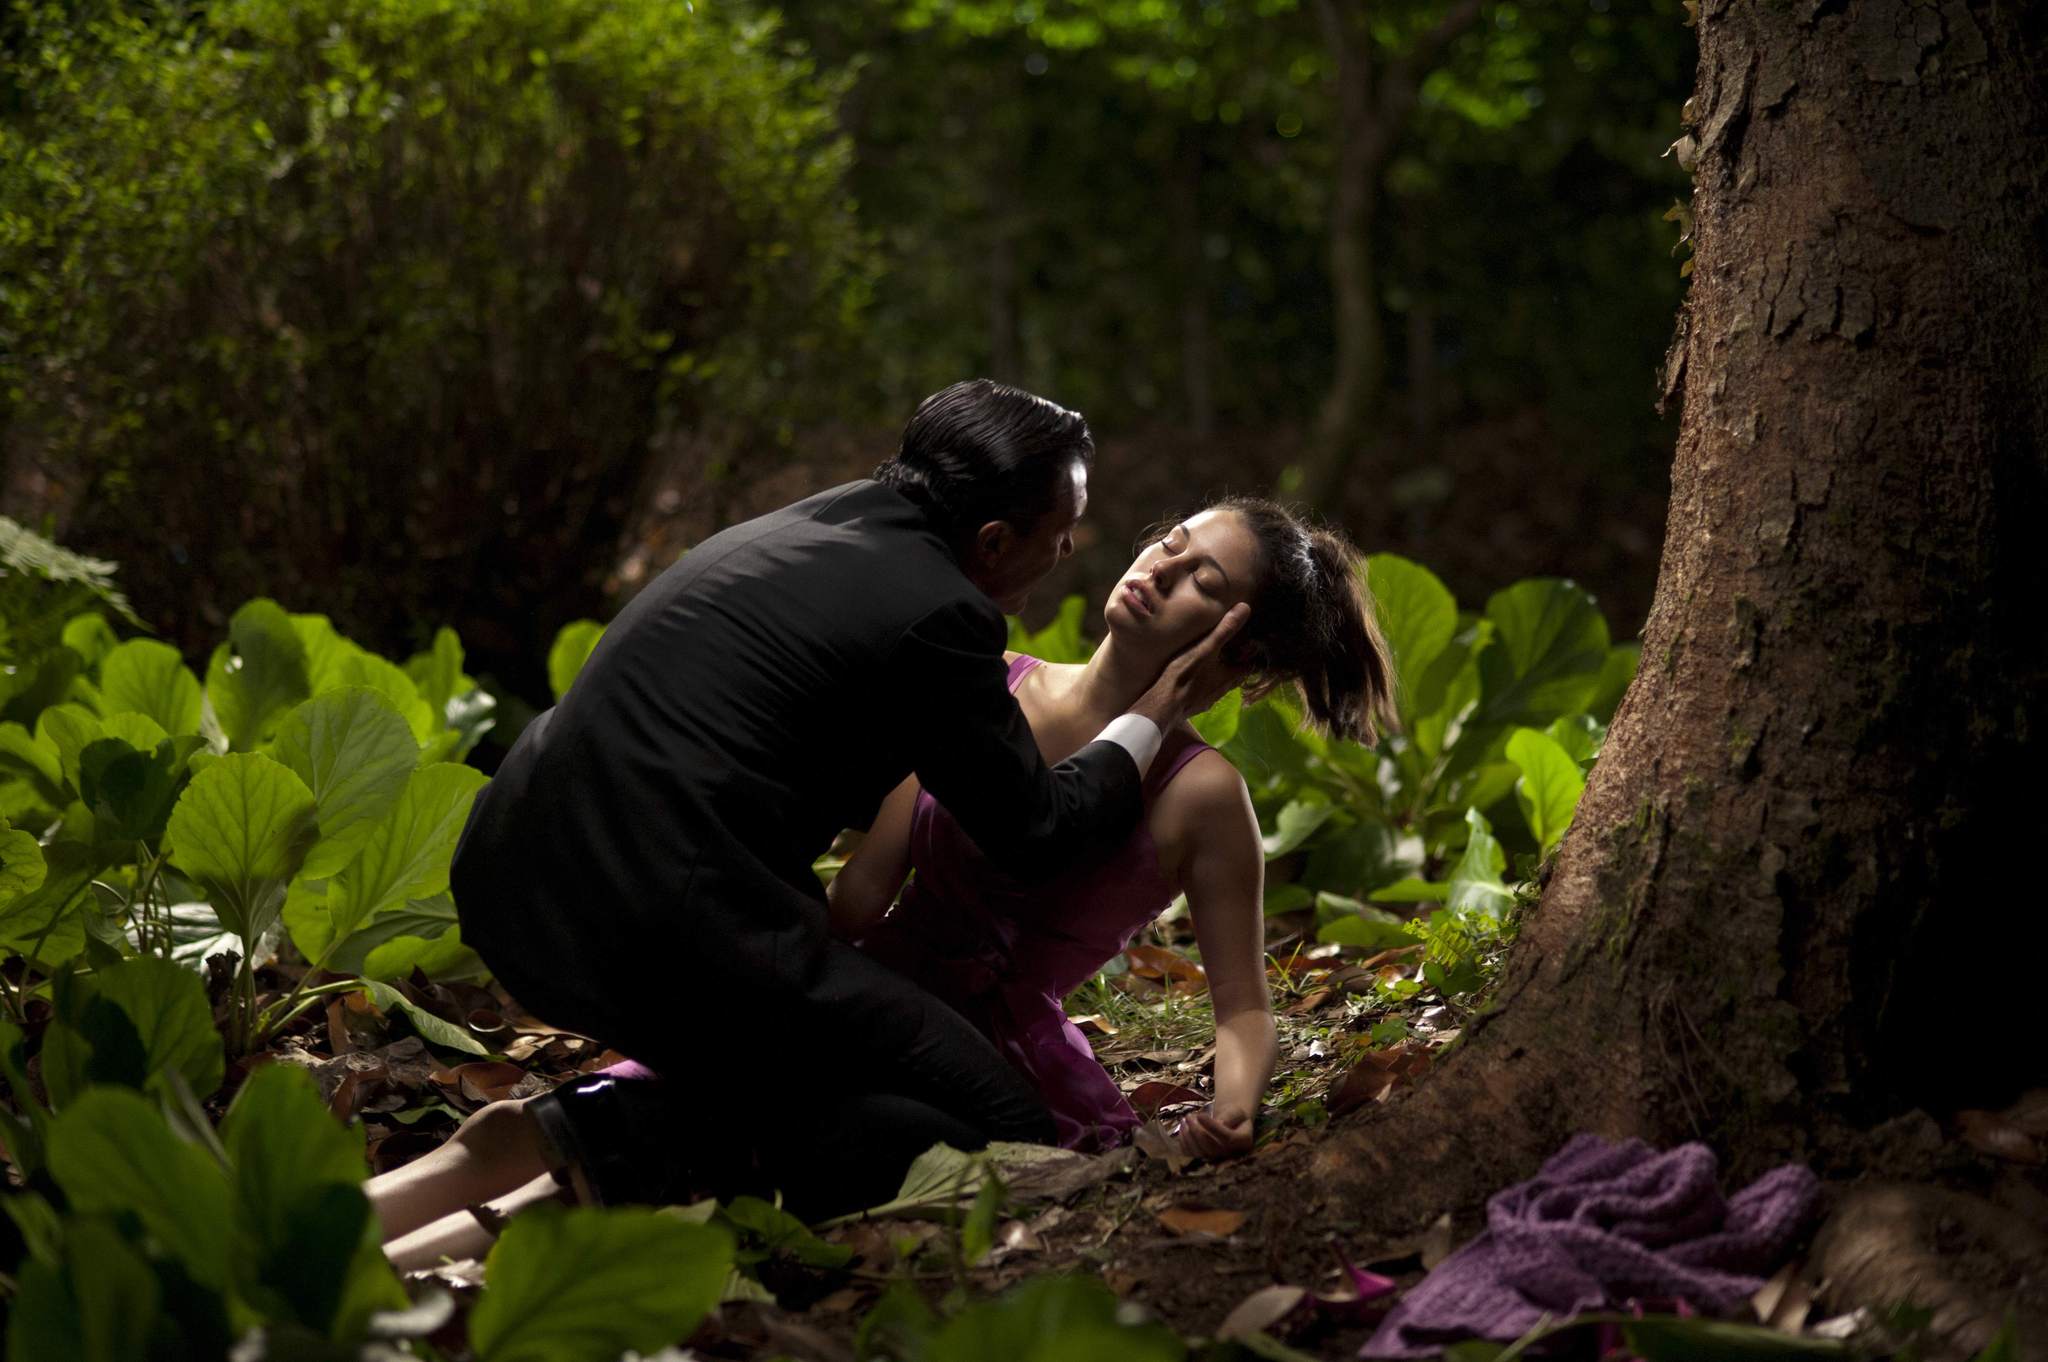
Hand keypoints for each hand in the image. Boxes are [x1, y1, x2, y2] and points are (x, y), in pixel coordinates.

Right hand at [1130, 603, 1251, 729]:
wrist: (1162, 706)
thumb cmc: (1185, 675)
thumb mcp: (1206, 647)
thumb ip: (1225, 629)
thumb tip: (1245, 607)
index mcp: (1229, 676)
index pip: (1248, 667)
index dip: (1249, 656)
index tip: (1246, 646)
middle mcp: (1222, 691)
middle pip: (1234, 678)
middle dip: (1233, 666)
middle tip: (1228, 652)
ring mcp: (1207, 700)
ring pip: (1218, 687)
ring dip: (1217, 676)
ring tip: (1209, 664)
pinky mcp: (1193, 706)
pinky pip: (1203, 695)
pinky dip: (1202, 686)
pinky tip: (1192, 681)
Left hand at [1174, 1102, 1254, 1160]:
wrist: (1228, 1122)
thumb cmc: (1233, 1115)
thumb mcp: (1236, 1111)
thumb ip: (1230, 1116)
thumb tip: (1219, 1123)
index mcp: (1243, 1141)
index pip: (1227, 1138)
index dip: (1212, 1127)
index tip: (1200, 1115)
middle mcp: (1230, 1153)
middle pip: (1211, 1147)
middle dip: (1197, 1131)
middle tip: (1189, 1116)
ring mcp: (1216, 1157)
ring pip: (1199, 1152)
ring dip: (1188, 1136)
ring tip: (1185, 1120)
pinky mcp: (1203, 1157)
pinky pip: (1190, 1153)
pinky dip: (1183, 1141)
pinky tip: (1182, 1128)